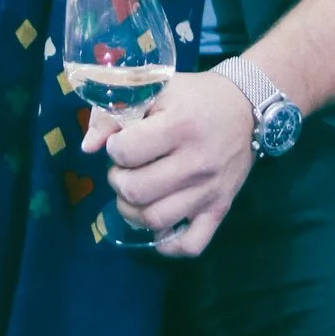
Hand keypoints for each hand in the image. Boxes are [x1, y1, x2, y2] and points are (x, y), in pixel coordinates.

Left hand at [81, 70, 256, 256]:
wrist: (246, 106)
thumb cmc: (196, 96)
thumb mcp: (156, 90)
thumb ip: (115, 114)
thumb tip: (88, 147)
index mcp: (179, 126)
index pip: (125, 152)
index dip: (114, 147)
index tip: (122, 141)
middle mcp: (196, 163)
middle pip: (135, 191)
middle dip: (118, 180)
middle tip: (125, 168)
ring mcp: (209, 191)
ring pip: (155, 220)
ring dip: (132, 210)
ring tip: (137, 191)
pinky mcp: (220, 209)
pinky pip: (190, 245)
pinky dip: (167, 244)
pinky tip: (159, 225)